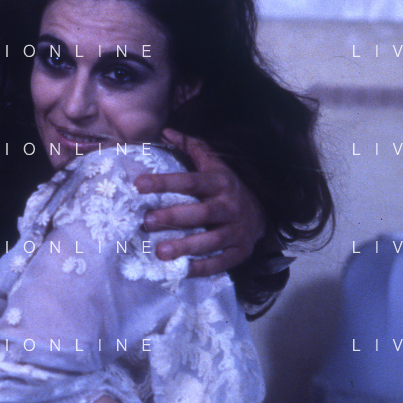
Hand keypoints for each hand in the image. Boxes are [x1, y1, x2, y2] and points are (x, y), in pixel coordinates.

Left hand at [137, 128, 265, 276]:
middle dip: (173, 217)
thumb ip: (192, 148)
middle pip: (200, 213)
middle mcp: (229, 206)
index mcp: (220, 183)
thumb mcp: (215, 165)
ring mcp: (237, 231)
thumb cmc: (227, 188)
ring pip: (210, 240)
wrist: (263, 212)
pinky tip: (181, 270)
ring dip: (185, 247)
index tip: (139, 184)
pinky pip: (221, 262)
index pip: (190, 182)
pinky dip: (202, 268)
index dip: (165, 182)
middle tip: (147, 222)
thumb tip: (165, 131)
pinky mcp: (240, 252)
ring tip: (160, 252)